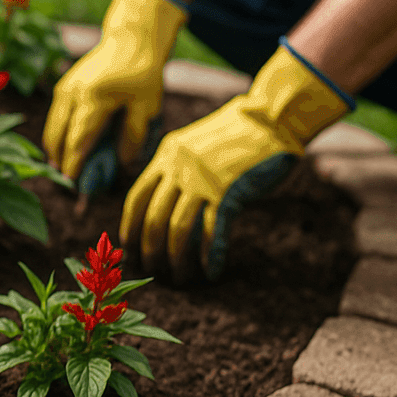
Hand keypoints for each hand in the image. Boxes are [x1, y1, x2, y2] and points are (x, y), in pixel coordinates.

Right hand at [43, 0, 186, 189]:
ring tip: (58, 164)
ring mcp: (66, 87)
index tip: (72, 180)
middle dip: (59, 157)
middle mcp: (73, 93)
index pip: (78, 138)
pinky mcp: (65, 83)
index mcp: (94, 99)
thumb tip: (121, 163)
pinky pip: (55, 113)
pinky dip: (56, 130)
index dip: (73, 162)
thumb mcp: (146, 105)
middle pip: (58, 133)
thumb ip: (133, 135)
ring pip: (53, 123)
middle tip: (63, 179)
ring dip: (54, 145)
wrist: (131, 38)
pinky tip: (61, 142)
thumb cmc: (143, 72)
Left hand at [120, 44, 348, 279]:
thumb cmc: (232, 136)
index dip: (130, 225)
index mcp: (165, 157)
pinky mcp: (229, 192)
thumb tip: (162, 203)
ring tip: (179, 277)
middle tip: (150, 268)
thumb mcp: (191, 146)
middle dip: (149, 248)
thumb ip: (175, 169)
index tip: (127, 245)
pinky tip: (212, 271)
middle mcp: (178, 170)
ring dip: (176, 257)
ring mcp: (202, 181)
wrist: (269, 119)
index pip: (136, 197)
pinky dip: (212, 254)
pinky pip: (214, 230)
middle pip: (153, 218)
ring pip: (179, 229)